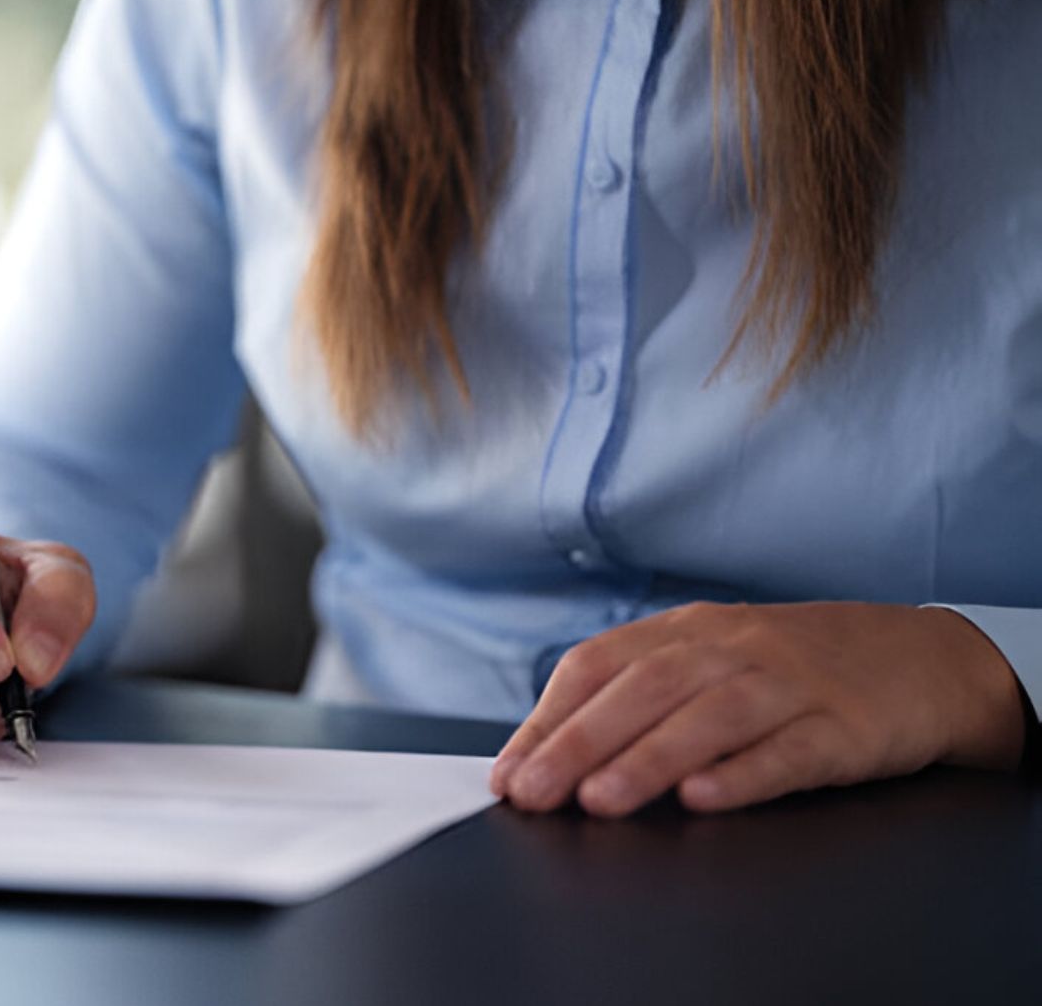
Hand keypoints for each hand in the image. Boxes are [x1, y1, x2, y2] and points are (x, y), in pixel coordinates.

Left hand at [488, 601, 1025, 816]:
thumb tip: (551, 753)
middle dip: (579, 743)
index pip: (599, 665)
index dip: (548, 719)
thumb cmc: (794, 668)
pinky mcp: (846, 727)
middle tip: (533, 793)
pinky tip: (704, 797)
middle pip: (644, 688)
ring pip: (709, 716)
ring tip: (599, 801)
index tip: (508, 773)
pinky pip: (790, 750)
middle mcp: (733, 648)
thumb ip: (642, 695)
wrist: (923, 658)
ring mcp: (791, 684)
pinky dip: (744, 773)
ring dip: (648, 758)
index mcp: (687, 630)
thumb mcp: (714, 660)